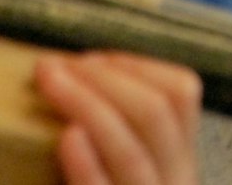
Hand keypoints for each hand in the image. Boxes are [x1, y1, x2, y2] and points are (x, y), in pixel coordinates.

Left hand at [35, 51, 200, 184]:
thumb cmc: (107, 180)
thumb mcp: (130, 158)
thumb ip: (121, 121)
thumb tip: (76, 69)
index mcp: (179, 157)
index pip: (182, 94)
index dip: (135, 66)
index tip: (90, 59)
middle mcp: (175, 180)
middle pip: (156, 114)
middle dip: (102, 79)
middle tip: (54, 67)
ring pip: (131, 152)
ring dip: (85, 105)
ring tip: (49, 84)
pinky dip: (87, 163)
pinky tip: (68, 137)